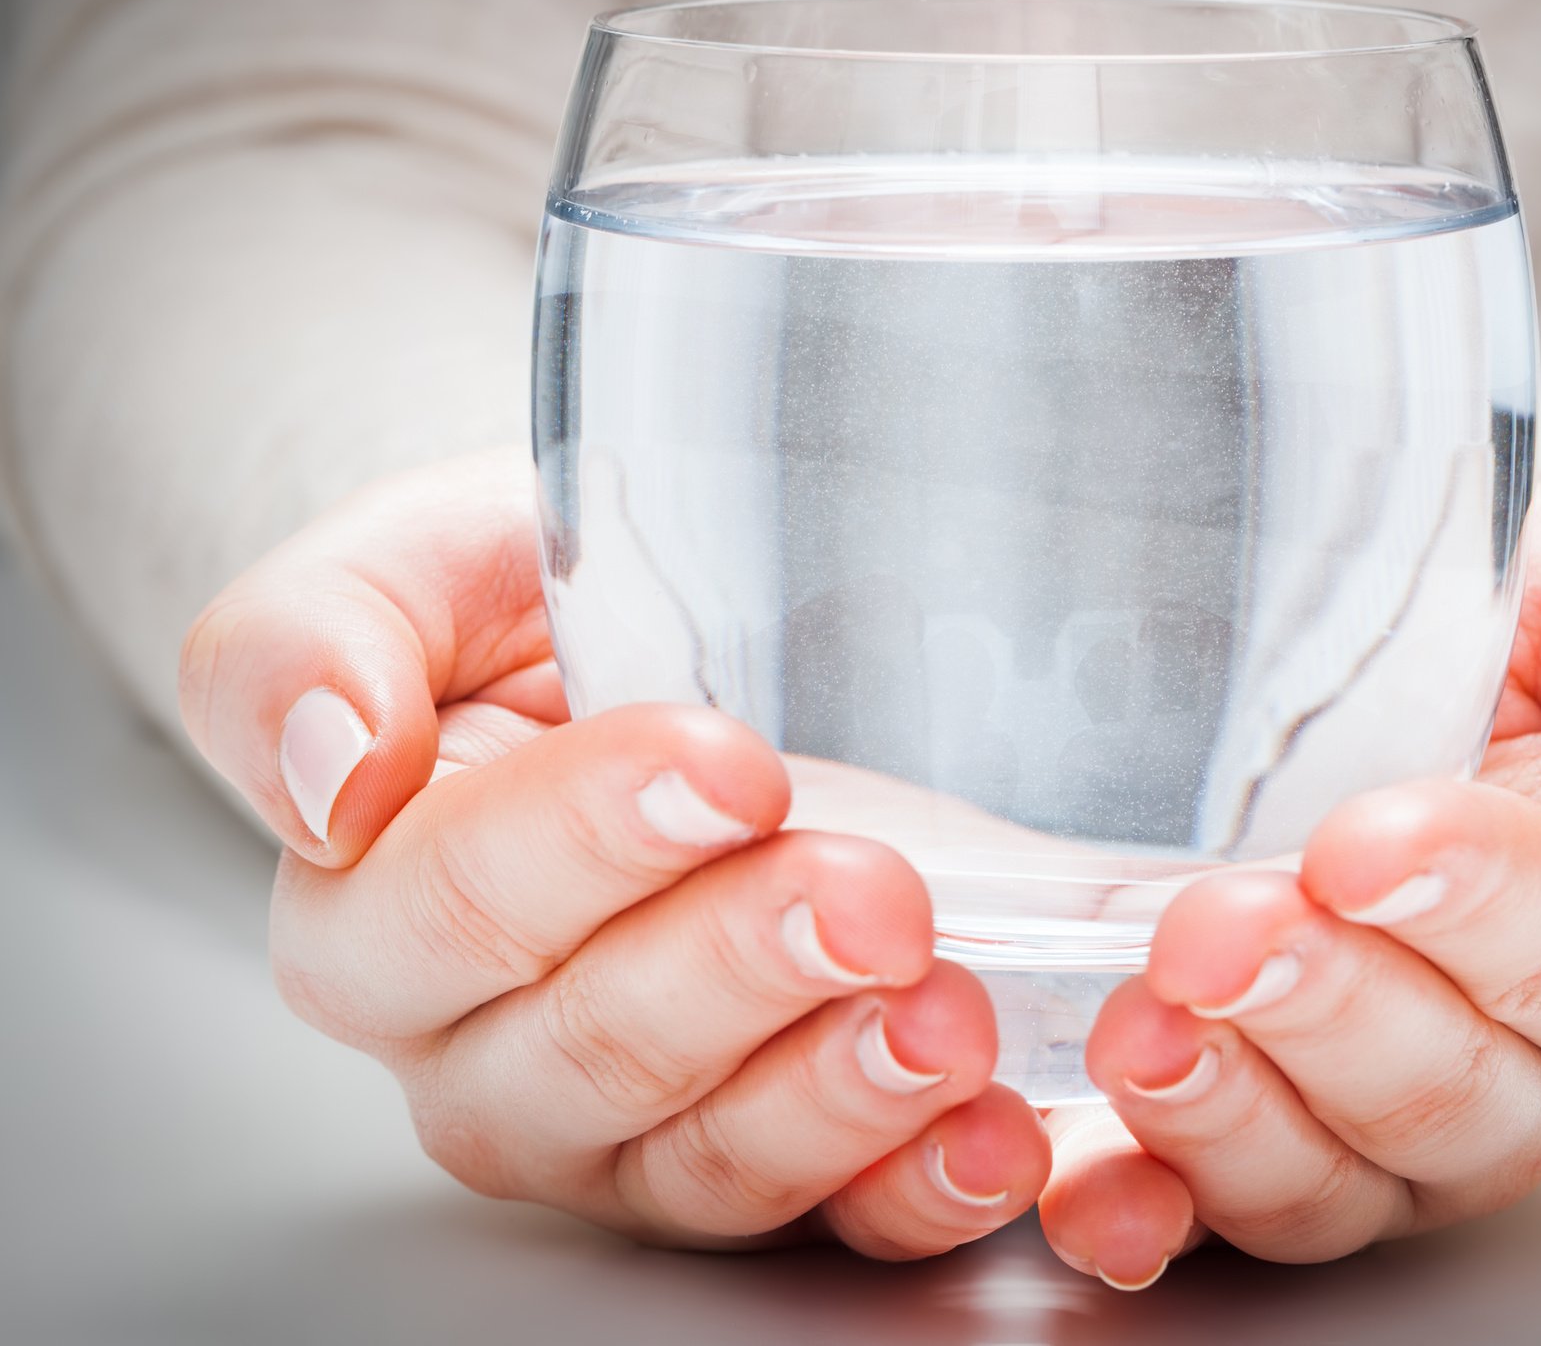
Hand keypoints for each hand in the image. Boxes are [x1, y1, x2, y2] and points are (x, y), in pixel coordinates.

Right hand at [179, 450, 1048, 1256]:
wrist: (667, 634)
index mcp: (378, 911)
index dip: (589, 846)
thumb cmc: (532, 608)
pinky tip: (991, 1132)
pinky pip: (833, 1218)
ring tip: (945, 1015)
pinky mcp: (771, 1161)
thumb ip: (305, 648)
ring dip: (840, 1097)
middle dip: (744, 969)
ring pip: (710, 1161)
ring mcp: (633, 1128)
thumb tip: (329, 770)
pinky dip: (920, 1186)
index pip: (455, 908)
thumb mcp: (412, 567)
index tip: (726, 769)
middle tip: (868, 892)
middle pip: (595, 1054)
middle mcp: (489, 1049)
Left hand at [1035, 480, 1540, 1285]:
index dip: (1472, 901)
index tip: (1361, 847)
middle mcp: (1532, 1069)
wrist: (1468, 671)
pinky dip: (1143, 1206)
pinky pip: (1213, 1206)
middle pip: (1442, 1087)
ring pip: (1331, 1177)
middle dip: (1318, 1008)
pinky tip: (1086, 1184)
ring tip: (1141, 1032)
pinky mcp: (1272, 1138)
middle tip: (1215, 931)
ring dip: (1223, 1116)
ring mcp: (1395, 1128)